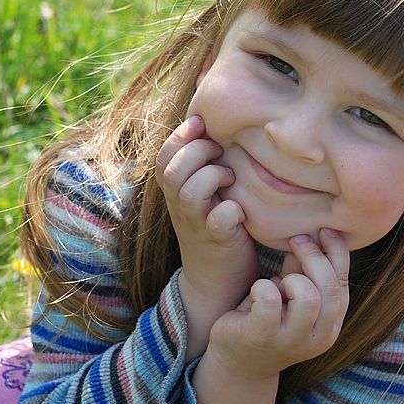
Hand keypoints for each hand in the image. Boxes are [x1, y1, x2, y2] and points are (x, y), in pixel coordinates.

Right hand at [155, 115, 259, 309]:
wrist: (215, 282)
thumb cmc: (215, 229)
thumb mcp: (201, 197)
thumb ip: (200, 169)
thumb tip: (212, 129)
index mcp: (175, 194)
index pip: (163, 158)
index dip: (178, 136)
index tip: (200, 122)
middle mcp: (181, 208)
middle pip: (173, 171)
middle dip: (197, 151)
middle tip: (220, 151)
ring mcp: (198, 225)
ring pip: (190, 192)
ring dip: (212, 176)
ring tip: (229, 178)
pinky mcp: (219, 241)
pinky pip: (219, 220)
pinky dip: (230, 210)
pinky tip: (240, 209)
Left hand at [205, 228, 349, 379]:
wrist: (238, 362)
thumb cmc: (268, 320)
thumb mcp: (291, 295)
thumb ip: (304, 271)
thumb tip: (311, 236)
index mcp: (331, 324)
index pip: (344, 283)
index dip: (337, 252)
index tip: (323, 230)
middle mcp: (319, 337)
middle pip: (329, 288)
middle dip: (313, 256)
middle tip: (295, 240)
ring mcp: (291, 341)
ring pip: (308, 297)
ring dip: (291, 279)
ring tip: (277, 281)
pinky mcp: (262, 337)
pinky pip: (269, 301)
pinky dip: (263, 287)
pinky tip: (256, 290)